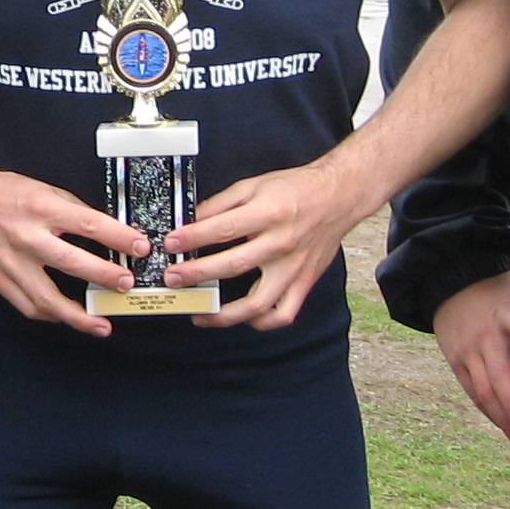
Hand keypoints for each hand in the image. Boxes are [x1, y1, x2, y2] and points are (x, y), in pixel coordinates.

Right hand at [0, 163, 142, 337]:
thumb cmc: (7, 193)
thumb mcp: (45, 190)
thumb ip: (73, 211)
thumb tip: (108, 233)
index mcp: (42, 207)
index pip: (89, 225)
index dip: (119, 237)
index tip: (140, 247)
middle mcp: (26, 236)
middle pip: (73, 262)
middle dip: (105, 276)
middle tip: (126, 284)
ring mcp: (11, 261)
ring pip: (48, 297)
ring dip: (78, 315)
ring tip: (101, 324)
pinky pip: (28, 305)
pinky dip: (50, 314)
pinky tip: (66, 316)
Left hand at [162, 163, 357, 330]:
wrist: (338, 196)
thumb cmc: (295, 189)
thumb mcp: (253, 185)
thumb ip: (220, 203)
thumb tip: (190, 221)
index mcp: (268, 213)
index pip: (222, 229)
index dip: (192, 238)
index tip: (170, 244)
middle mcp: (282, 243)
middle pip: (234, 265)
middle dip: (197, 275)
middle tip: (173, 279)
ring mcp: (294, 267)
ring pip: (259, 303)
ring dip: (225, 314)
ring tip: (200, 314)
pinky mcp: (304, 282)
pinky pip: (283, 313)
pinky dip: (262, 322)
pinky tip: (242, 318)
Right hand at [433, 273, 509, 447]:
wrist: (448, 282)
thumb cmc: (498, 293)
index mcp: (505, 315)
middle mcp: (485, 337)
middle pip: (500, 378)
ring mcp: (467, 352)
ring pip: (484, 393)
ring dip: (503, 421)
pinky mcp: (456, 362)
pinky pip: (474, 394)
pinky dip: (491, 414)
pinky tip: (507, 429)